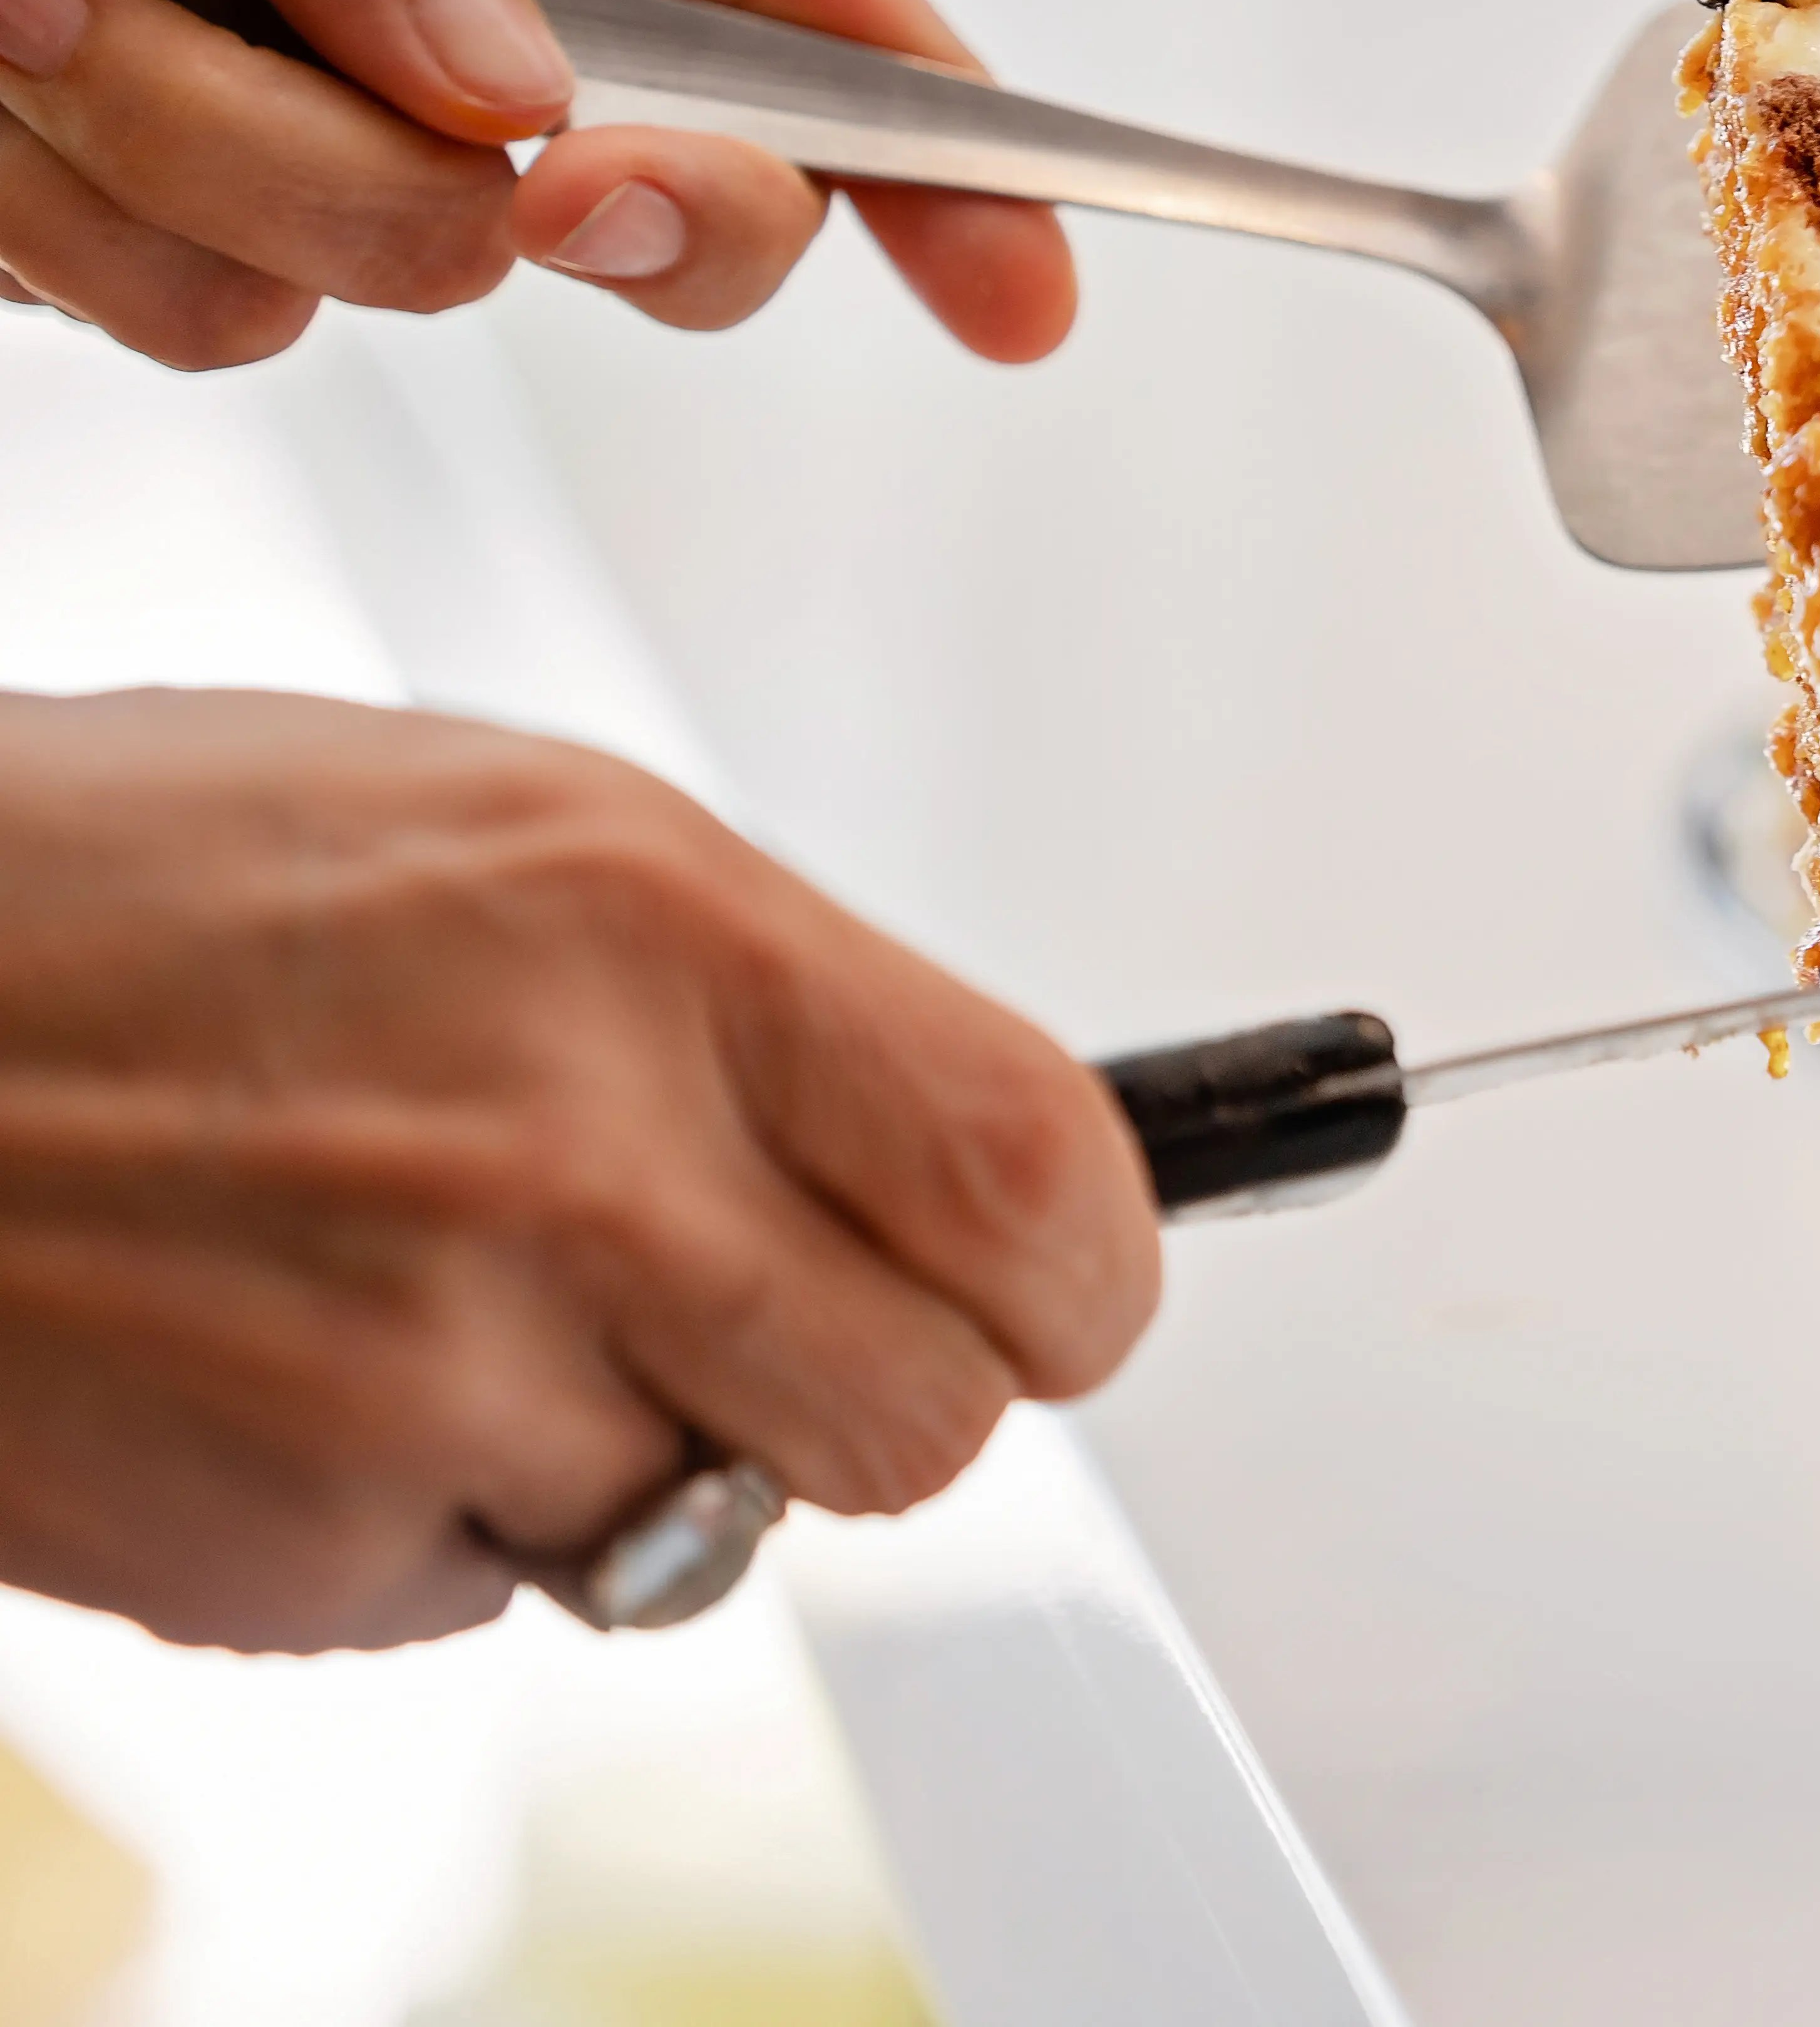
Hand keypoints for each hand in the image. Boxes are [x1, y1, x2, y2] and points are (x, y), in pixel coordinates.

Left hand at [0, 0, 1073, 366]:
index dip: (935, 138)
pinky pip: (192, 315)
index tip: (1029, 282)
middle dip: (572, 199)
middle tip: (510, 170)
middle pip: (647, 194)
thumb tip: (515, 92)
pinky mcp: (138, 220)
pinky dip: (62, 210)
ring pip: (386, 274)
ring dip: (183, 150)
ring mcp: (283, 109)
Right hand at [0, 689, 1160, 1652]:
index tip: (1062, 1295)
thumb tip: (985, 1166)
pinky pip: (494, 1587)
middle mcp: (576, 1140)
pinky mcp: (302, 1528)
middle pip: (935, 1408)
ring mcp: (435, 1352)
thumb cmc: (123, 899)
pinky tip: (280, 1362)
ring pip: (712, 1518)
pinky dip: (422, 1516)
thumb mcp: (505, 842)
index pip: (1043, 1176)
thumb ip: (757, 1009)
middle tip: (749, 1328)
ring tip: (416, 1290)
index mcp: (658, 926)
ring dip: (616, 1447)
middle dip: (873, 1398)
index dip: (1086, 1277)